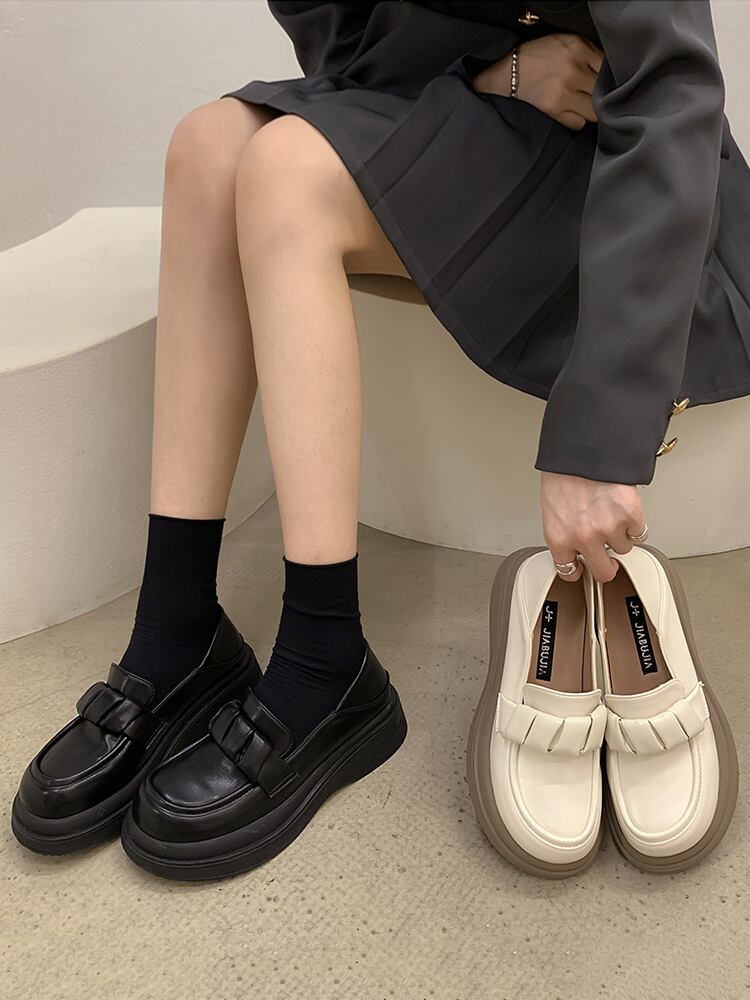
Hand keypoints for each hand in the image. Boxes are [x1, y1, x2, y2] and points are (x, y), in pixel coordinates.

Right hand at [470, 33, 603, 130]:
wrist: (508, 74)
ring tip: (580, 104)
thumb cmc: (538, 57)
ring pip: (594, 111)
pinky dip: (576, 119)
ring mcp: (564, 93)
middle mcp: (573, 71)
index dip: (605, 78)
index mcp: (578, 49)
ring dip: (589, 110)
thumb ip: (589, 53)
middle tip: (591, 95)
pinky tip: (569, 111)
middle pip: (602, 92)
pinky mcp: (554, 110)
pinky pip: (578, 123)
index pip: (607, 70)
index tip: (599, 82)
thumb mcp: (565, 42)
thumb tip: (607, 73)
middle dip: (599, 94)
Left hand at [540, 471, 645, 583]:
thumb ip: (565, 531)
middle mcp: (583, 538)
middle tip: (609, 560)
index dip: (578, 570)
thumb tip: (575, 544)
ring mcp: (609, 529)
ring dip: (620, 536)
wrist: (584, 448)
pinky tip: (625, 510)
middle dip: (607, 566)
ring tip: (613, 516)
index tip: (582, 568)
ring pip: (623, 549)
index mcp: (558, 537)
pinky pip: (640, 532)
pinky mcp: (631, 517)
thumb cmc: (565, 471)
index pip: (568, 571)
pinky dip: (635, 523)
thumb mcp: (553, 507)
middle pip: (604, 572)